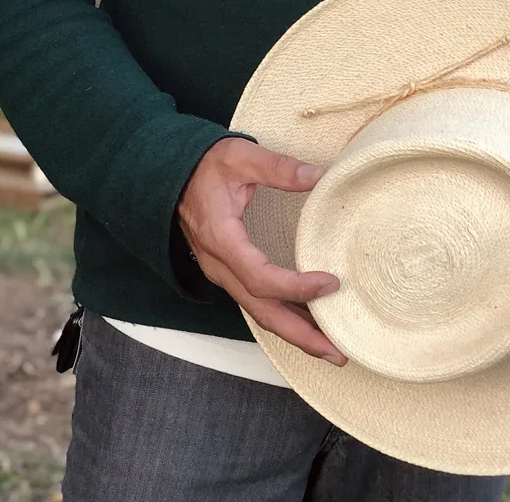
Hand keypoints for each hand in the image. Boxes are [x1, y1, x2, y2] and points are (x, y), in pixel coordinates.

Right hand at [178, 137, 347, 364]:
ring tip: (332, 347)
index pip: (260, 278)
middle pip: (262, 312)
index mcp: (221, 239)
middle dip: (301, 336)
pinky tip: (308, 321)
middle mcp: (219, 265)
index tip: (331, 282)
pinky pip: (256, 302)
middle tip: (339, 353)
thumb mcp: (239, 156)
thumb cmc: (204, 165)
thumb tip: (319, 175)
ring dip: (295, 333)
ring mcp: (221, 273)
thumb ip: (278, 167)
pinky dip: (284, 317)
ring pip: (259, 313)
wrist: (169, 174)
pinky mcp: (227, 272)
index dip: (297, 287)